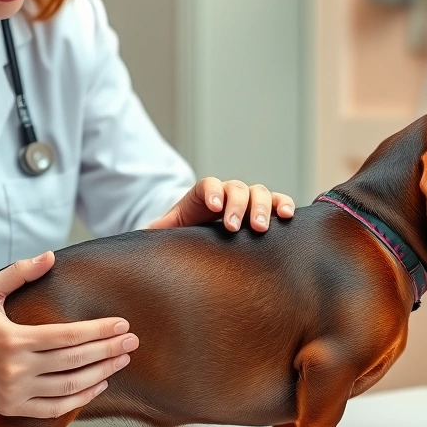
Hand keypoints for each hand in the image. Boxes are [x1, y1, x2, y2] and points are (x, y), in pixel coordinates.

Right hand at [0, 251, 136, 417]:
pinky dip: (79, 398)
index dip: (99, 332)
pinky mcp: (11, 406)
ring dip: (101, 374)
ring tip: (122, 360)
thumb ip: (20, 273)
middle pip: (75, 362)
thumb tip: (51, 256)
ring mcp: (14, 392)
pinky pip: (53, 408)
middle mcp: (15, 369)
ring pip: (69, 387)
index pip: (69, 337)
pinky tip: (98, 384)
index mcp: (13, 339)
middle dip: (109, 351)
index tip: (122, 325)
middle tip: (133, 341)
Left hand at [146, 177, 294, 231]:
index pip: (208, 185)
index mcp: (201, 198)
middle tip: (233, 227)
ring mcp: (246, 202)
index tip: (214, 207)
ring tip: (260, 228)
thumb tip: (139, 238)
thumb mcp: (167, 234)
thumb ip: (156, 233)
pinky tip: (287, 216)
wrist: (200, 240)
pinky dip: (283, 206)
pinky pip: (277, 203)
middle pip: (236, 188)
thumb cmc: (184, 237)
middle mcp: (226, 196)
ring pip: (258, 193)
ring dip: (262, 208)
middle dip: (237, 205)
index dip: (212, 192)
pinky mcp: (263, 213)